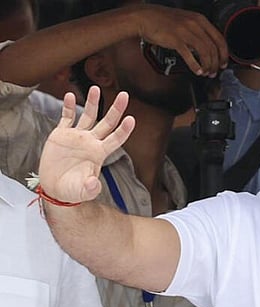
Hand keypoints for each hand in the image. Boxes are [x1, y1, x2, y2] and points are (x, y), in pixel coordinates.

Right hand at [38, 87, 134, 203]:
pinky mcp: (61, 135)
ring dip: (93, 102)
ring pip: (88, 115)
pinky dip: (68, 107)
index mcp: (99, 153)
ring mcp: (77, 137)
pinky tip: (70, 95)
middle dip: (116, 109)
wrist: (55, 188)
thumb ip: (90, 188)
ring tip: (96, 88)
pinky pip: (67, 117)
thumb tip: (93, 185)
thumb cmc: (73, 191)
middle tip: (124, 95)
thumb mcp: (83, 191)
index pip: (116, 139)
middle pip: (107, 122)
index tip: (131, 119)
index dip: (124, 130)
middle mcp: (91, 142)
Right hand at [130, 4, 228, 76]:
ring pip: (205, 52)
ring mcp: (185, 31)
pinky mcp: (175, 40)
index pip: (219, 39)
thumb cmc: (163, 20)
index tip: (224, 63)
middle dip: (216, 63)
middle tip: (214, 71)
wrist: (144, 17)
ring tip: (205, 73)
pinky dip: (195, 65)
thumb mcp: (186, 21)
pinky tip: (197, 71)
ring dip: (207, 66)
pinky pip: (190, 55)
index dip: (224, 54)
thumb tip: (207, 47)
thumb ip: (198, 32)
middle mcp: (195, 24)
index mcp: (200, 20)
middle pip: (213, 48)